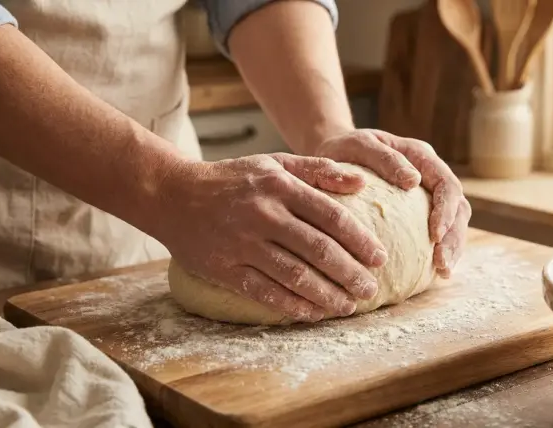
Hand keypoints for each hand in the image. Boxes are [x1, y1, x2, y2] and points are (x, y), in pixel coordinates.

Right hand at [152, 153, 387, 321]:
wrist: (173, 194)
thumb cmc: (233, 179)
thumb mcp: (274, 163)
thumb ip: (318, 170)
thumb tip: (361, 180)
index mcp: (280, 186)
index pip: (331, 215)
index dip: (359, 240)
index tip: (379, 258)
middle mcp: (263, 214)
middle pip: (318, 249)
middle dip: (350, 273)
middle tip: (370, 290)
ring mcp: (242, 243)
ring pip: (294, 275)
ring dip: (326, 294)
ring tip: (348, 306)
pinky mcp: (224, 268)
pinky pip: (265, 291)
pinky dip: (292, 305)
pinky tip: (313, 313)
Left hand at [314, 129, 470, 277]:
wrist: (334, 154)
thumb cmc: (343, 149)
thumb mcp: (358, 146)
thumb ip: (385, 158)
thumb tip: (413, 180)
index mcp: (421, 156)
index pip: (447, 184)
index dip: (447, 210)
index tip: (435, 235)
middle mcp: (430, 175)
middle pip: (458, 207)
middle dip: (454, 237)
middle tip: (442, 264)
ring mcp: (428, 195)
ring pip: (454, 223)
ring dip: (453, 248)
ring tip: (442, 272)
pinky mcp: (420, 213)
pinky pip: (437, 234)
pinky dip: (438, 252)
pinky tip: (433, 273)